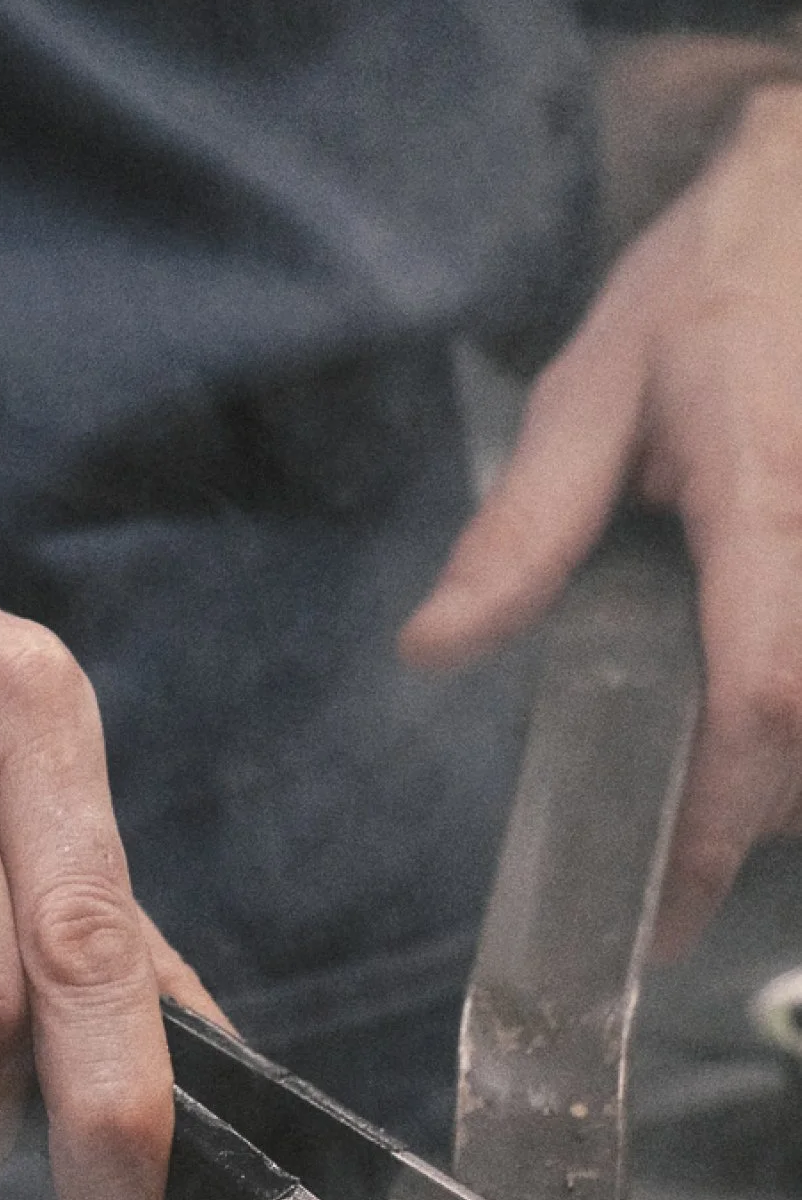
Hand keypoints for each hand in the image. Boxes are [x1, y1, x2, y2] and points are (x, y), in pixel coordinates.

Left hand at [402, 78, 801, 955]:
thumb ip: (519, 532)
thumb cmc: (705, 290)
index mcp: (763, 490)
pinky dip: (798, 716)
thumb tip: (434, 649)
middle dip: (754, 818)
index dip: (722, 821)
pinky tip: (762, 727)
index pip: (762, 691)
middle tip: (671, 866)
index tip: (662, 909)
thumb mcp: (582, 394)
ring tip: (714, 803)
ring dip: (789, 773)